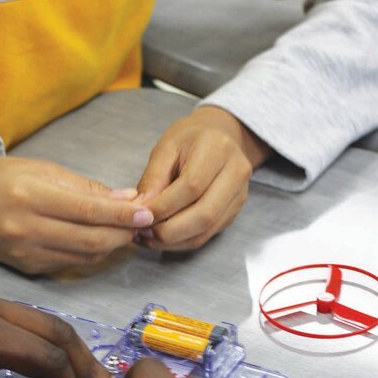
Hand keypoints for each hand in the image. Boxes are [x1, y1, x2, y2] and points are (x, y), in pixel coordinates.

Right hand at [0, 156, 153, 273]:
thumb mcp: (46, 171)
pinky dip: (91, 253)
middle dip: (122, 233)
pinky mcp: (28, 268)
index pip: (87, 211)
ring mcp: (25, 253)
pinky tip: (100, 240)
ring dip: (111, 245)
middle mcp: (25, 229)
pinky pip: (71, 263)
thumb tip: (128, 201)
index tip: (146, 213)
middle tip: (141, 224)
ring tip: (124, 231)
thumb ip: (87, 189)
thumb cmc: (9, 179)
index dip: (121, 216)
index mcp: (30, 197)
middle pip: (89, 240)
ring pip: (84, 256)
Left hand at [136, 106, 271, 250]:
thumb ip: (153, 178)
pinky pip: (206, 235)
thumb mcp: (165, 147)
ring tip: (148, 236)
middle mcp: (236, 173)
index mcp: (217, 149)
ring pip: (205, 230)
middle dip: (168, 230)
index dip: (163, 206)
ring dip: (173, 240)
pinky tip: (161, 237)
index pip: (191, 187)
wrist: (219, 135)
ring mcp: (238, 195)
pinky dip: (181, 241)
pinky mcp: (233, 211)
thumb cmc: (190, 138)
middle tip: (141, 231)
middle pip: (204, 215)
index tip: (139, 214)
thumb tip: (141, 210)